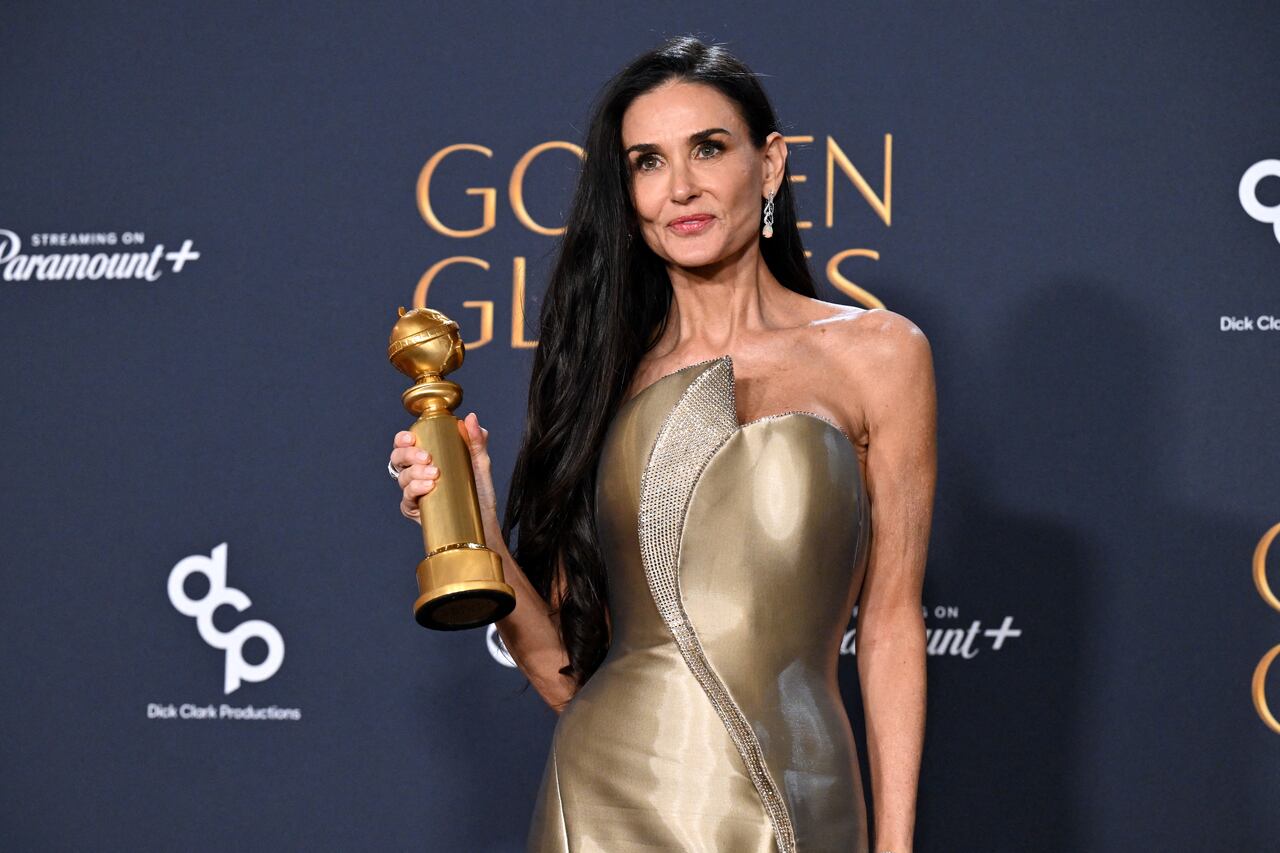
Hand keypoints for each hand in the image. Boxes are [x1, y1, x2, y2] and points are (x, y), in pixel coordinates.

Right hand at [388, 413, 502, 545]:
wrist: (483, 519)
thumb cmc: (478, 490)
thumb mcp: (480, 462)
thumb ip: (477, 439)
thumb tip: (472, 418)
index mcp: (425, 457)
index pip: (405, 444)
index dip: (402, 439)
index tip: (411, 438)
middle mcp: (415, 473)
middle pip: (398, 459)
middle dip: (408, 455)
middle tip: (427, 457)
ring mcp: (414, 492)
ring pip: (403, 478)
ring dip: (415, 473)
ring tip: (434, 474)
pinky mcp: (415, 510)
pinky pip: (407, 499)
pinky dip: (415, 491)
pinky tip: (428, 487)